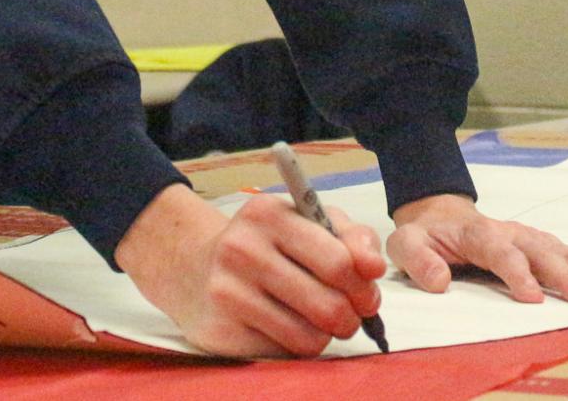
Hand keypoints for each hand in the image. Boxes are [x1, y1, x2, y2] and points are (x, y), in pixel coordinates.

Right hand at [116, 182, 385, 357]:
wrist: (193, 266)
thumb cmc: (267, 243)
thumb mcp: (307, 222)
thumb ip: (350, 237)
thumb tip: (373, 269)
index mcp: (270, 214)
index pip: (338, 261)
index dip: (364, 286)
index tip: (367, 295)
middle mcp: (243, 249)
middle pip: (328, 305)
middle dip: (351, 318)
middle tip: (349, 316)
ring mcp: (227, 292)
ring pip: (309, 337)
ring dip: (325, 336)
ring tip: (319, 323)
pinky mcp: (220, 330)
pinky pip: (283, 353)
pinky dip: (296, 346)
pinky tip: (286, 327)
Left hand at [387, 192, 567, 303]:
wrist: (441, 215)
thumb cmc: (426, 236)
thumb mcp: (406, 244)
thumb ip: (418, 259)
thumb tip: (439, 280)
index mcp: (479, 233)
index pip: (500, 251)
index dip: (517, 273)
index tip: (531, 297)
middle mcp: (512, 232)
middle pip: (543, 252)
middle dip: (567, 276)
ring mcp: (531, 238)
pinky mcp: (544, 246)